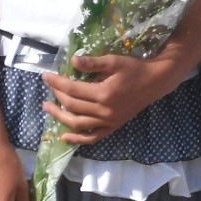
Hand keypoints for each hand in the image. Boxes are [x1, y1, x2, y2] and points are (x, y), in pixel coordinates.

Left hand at [41, 53, 176, 143]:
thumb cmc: (134, 69)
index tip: (46, 76)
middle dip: (57, 96)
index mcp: (103, 93)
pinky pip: (92, 137)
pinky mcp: (112, 127)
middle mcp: (104, 110)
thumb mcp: (114, 61)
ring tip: (48, 108)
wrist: (154, 83)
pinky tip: (64, 137)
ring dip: (60, 117)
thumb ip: (93, 63)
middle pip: (72, 106)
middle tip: (49, 87)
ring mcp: (108, 121)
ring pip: (78, 124)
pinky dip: (77, 139)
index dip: (57, 82)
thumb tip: (72, 61)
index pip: (72, 89)